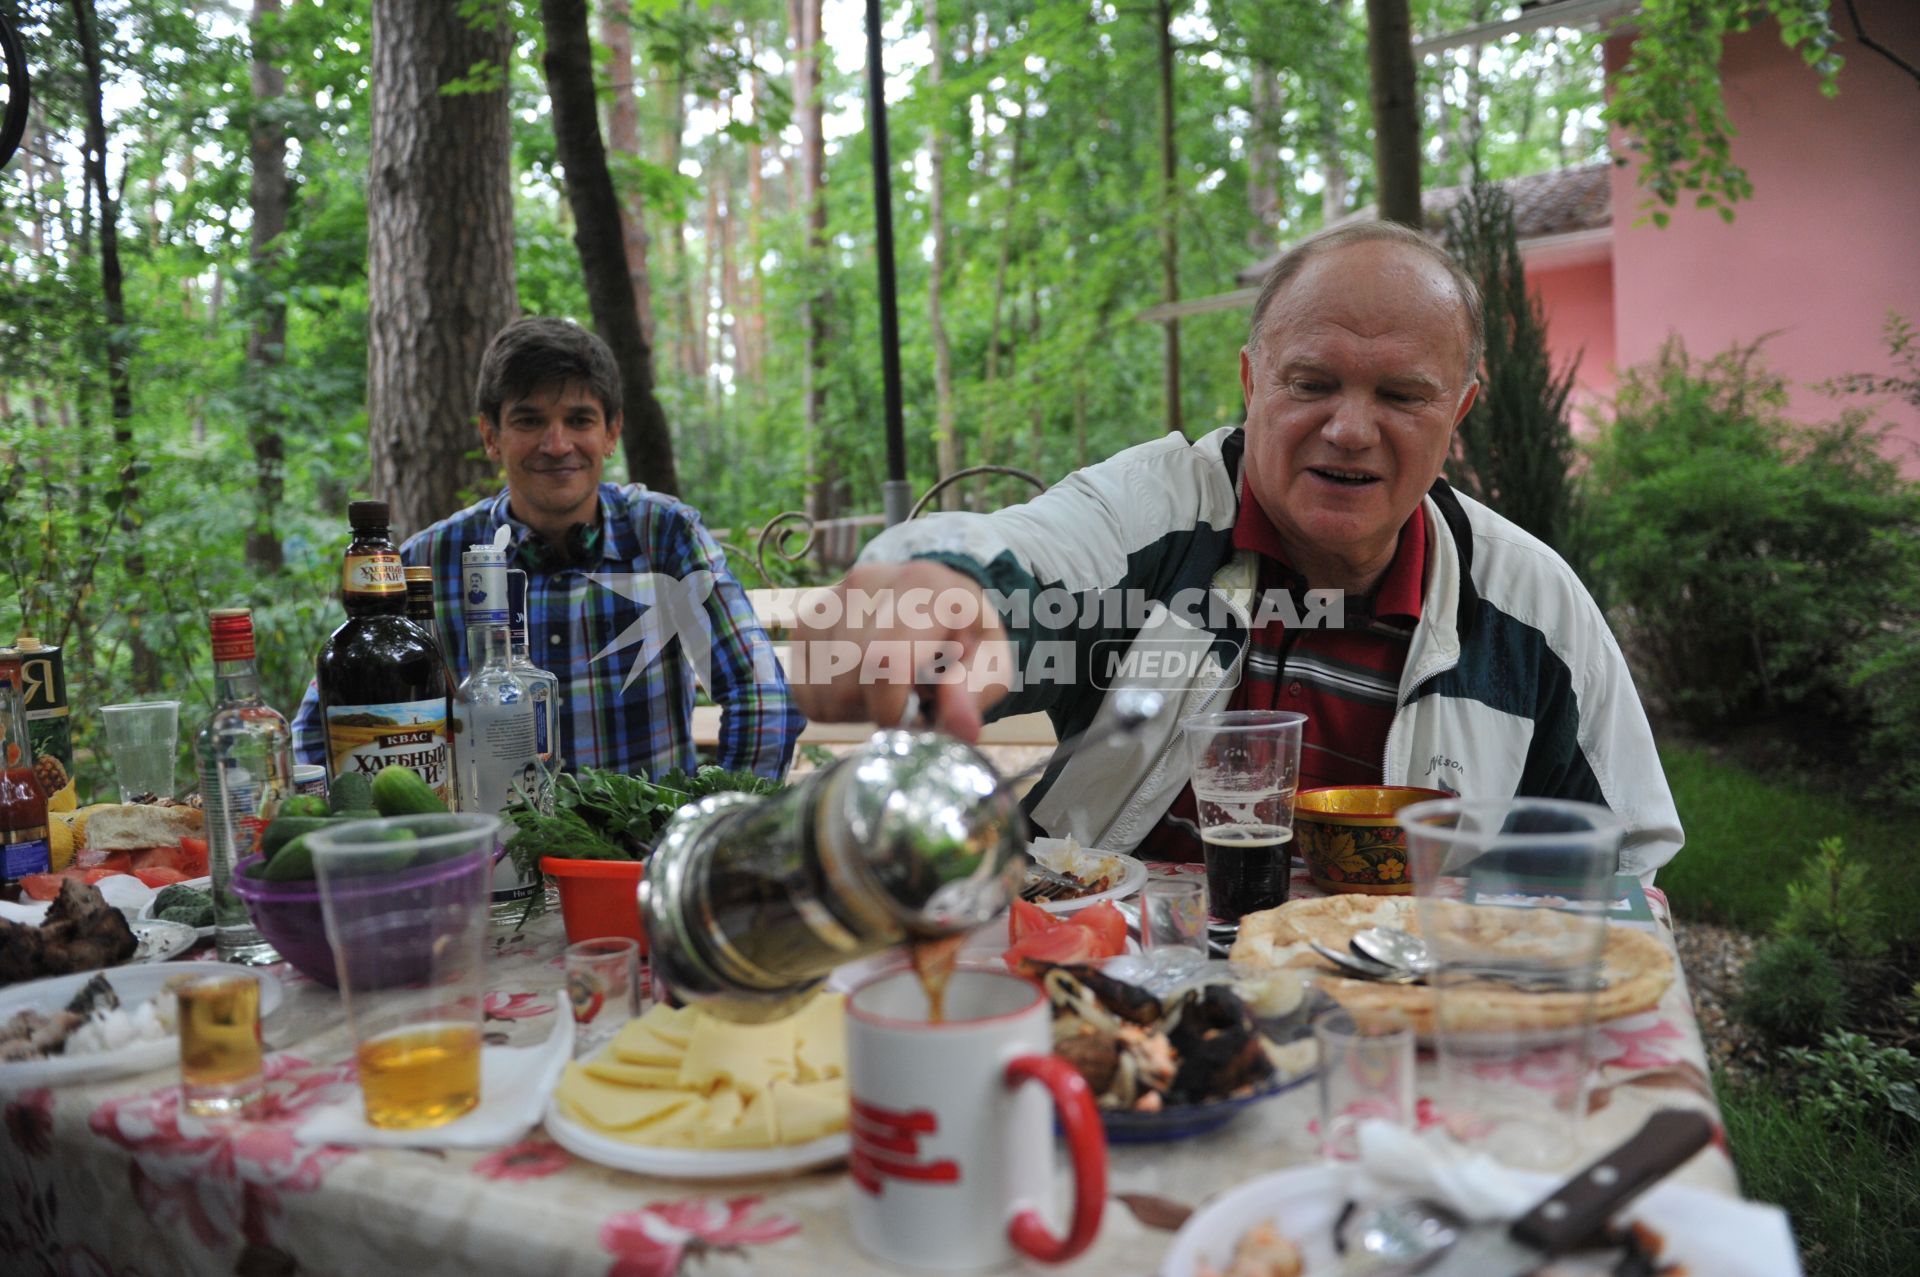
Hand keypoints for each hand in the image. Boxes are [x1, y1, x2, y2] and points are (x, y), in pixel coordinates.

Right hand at [788, 561, 1014, 741]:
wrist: (932, 602)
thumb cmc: (964, 637)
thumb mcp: (991, 662)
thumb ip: (977, 691)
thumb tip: (963, 728)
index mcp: (924, 586)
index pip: (884, 659)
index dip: (893, 708)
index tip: (915, 720)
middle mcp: (867, 582)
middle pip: (850, 679)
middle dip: (879, 709)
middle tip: (910, 702)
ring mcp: (828, 601)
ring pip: (824, 689)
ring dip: (856, 709)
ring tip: (888, 689)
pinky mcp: (804, 624)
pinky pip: (805, 690)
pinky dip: (833, 704)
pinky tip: (862, 686)